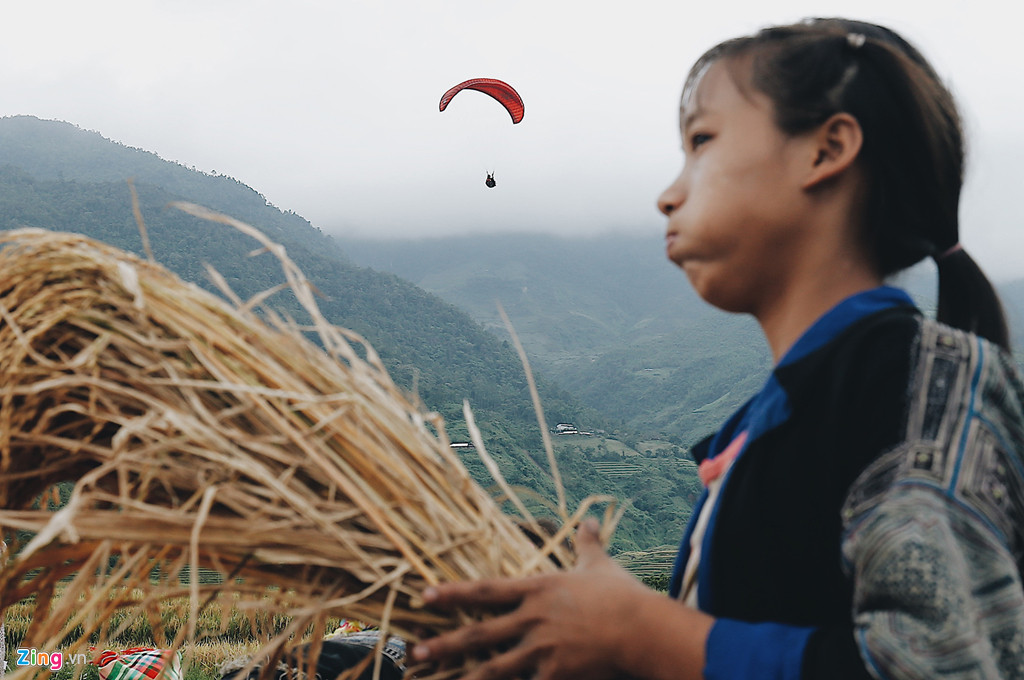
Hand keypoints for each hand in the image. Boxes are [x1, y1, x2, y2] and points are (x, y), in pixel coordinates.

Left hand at [411, 518, 665, 679]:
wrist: (642, 626)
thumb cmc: (621, 594)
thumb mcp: (600, 564)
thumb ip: (588, 544)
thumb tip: (590, 519)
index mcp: (537, 589)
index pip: (485, 591)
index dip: (453, 593)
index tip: (424, 595)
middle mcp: (532, 618)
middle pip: (480, 633)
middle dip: (445, 644)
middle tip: (415, 651)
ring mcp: (542, 648)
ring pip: (495, 667)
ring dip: (465, 677)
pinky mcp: (556, 674)